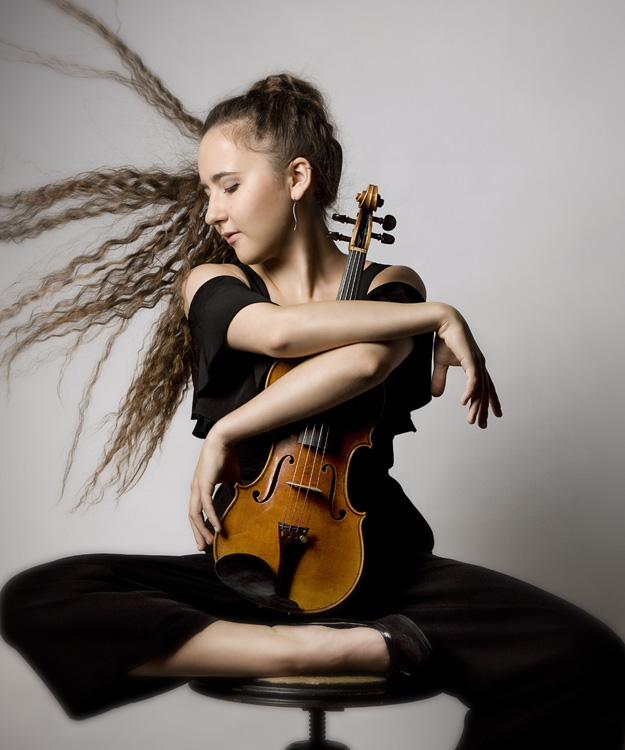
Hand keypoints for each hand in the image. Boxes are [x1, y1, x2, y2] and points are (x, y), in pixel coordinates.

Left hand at [188, 427, 236, 549]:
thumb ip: (232, 488)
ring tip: (209, 542)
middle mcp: (195, 489)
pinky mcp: (203, 484)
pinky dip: (211, 518)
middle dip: (197, 533)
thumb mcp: (230, 477)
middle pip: (192, 517)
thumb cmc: (226, 456)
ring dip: (201, 530)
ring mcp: (197, 487)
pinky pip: (206, 506)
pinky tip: (217, 528)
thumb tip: (238, 495)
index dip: (201, 526)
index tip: (207, 537)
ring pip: (196, 514)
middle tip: (203, 547)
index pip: (197, 511)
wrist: (223, 440)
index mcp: (200, 488)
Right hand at [431, 307, 501, 427]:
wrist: (443, 322)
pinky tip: (464, 402)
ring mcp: (476, 362)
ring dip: (475, 406)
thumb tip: (436, 395)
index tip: (494, 414)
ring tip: (471, 420)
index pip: (486, 386)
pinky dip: (470, 392)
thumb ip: (439, 379)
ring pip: (480, 389)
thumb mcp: (440, 364)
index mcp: (475, 365)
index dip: (491, 401)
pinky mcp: (470, 359)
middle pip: (485, 392)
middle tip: (483, 425)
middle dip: (484, 409)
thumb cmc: (444, 340)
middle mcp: (479, 365)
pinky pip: (473, 380)